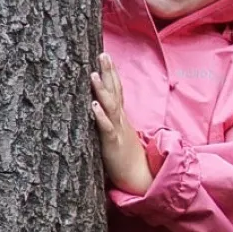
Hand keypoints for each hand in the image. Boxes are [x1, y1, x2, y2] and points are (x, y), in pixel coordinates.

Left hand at [91, 53, 151, 194]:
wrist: (139, 177)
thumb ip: (111, 120)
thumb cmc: (126, 157)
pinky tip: (92, 105)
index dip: (112, 72)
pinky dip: (100, 116)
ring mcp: (117, 130)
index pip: (117, 90)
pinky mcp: (113, 144)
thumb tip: (99, 107)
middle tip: (103, 54)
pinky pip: (106, 128)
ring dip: (102, 90)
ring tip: (93, 74)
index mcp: (121, 117)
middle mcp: (120, 120)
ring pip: (110, 106)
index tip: (105, 54)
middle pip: (115, 92)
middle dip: (109, 72)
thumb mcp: (119, 133)